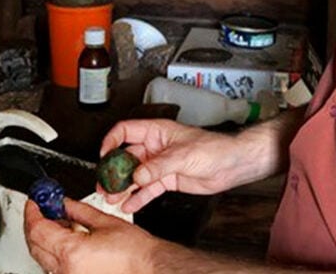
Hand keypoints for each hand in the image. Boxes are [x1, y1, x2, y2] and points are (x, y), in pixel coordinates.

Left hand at [24, 198, 152, 273]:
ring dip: (44, 238)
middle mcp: (65, 271)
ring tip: (58, 221)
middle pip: (34, 244)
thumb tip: (63, 203)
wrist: (148, 269)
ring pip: (42, 257)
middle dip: (35, 223)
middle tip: (43, 207)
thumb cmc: (134, 252)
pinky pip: (54, 267)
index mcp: (71, 253)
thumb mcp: (105, 222)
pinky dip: (54, 251)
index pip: (38, 229)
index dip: (33, 211)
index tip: (35, 200)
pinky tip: (67, 239)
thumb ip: (79, 210)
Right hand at [99, 118, 245, 212]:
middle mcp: (156, 147)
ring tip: (112, 198)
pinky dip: (138, 197)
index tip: (104, 155)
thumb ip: (159, 166)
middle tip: (105, 184)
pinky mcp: (167, 179)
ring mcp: (160, 164)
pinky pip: (148, 188)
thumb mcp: (183, 155)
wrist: (231, 164)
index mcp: (158, 132)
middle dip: (114, 171)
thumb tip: (138, 174)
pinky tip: (129, 205)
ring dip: (123, 187)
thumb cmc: (214, 148)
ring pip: (135, 175)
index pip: (126, 131)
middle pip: (127, 157)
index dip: (112, 141)